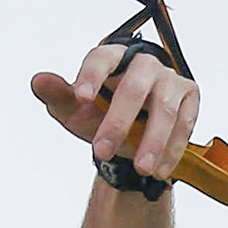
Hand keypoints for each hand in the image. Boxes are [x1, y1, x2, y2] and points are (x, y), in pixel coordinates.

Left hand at [29, 44, 201, 187]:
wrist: (129, 133)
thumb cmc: (99, 113)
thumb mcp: (75, 110)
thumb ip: (58, 96)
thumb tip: (38, 81)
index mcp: (113, 58)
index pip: (102, 59)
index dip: (92, 75)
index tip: (80, 97)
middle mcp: (144, 64)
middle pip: (134, 87)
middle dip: (118, 121)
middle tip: (102, 150)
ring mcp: (169, 79)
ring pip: (164, 108)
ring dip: (153, 140)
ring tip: (142, 168)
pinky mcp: (189, 97)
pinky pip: (184, 123)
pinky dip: (171, 149)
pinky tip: (159, 169)